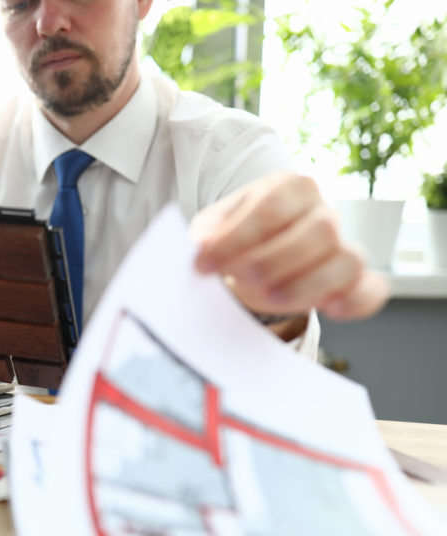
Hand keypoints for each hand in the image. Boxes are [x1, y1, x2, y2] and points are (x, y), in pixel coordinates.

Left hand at [191, 171, 389, 321]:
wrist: (254, 257)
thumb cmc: (235, 237)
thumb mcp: (213, 228)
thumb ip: (207, 234)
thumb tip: (203, 245)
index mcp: (289, 188)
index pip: (273, 205)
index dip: (237, 237)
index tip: (204, 263)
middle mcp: (323, 213)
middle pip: (320, 229)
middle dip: (275, 259)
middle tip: (239, 278)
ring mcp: (342, 246)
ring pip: (347, 260)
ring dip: (306, 284)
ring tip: (269, 297)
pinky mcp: (352, 281)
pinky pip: (371, 290)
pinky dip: (358, 301)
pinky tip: (332, 309)